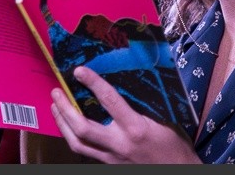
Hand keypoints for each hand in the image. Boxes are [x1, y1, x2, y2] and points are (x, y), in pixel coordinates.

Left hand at [51, 66, 202, 163]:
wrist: (179, 172)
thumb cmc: (175, 145)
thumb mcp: (163, 119)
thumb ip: (143, 104)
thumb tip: (125, 83)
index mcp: (136, 128)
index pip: (110, 101)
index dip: (93, 83)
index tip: (79, 71)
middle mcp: (119, 144)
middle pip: (82, 128)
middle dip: (65, 109)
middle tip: (56, 92)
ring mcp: (112, 158)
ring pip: (77, 144)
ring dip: (62, 124)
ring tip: (55, 107)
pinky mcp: (109, 166)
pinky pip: (85, 152)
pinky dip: (73, 137)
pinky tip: (68, 127)